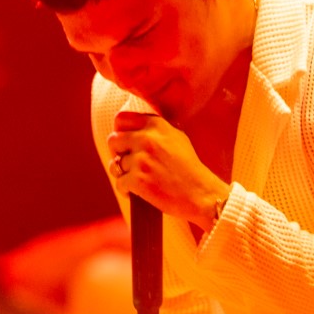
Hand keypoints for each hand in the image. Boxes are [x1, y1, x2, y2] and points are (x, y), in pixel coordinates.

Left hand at [107, 112, 229, 229]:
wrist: (200, 194)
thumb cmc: (189, 168)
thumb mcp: (177, 138)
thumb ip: (154, 130)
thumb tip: (129, 128)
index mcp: (156, 125)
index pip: (121, 119)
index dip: (120, 132)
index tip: (126, 144)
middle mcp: (147, 139)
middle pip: (113, 140)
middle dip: (117, 153)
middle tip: (129, 164)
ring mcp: (141, 160)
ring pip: (115, 165)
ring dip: (123, 174)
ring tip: (138, 180)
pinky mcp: (138, 180)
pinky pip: (119, 183)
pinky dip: (126, 190)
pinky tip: (137, 193)